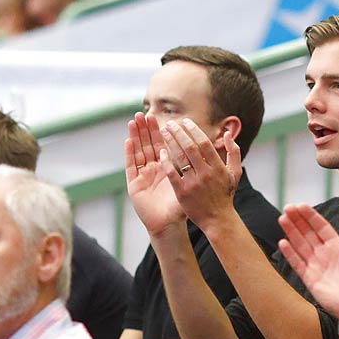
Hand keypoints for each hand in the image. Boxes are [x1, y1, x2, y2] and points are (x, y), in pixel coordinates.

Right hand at [124, 113, 185, 236]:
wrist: (168, 225)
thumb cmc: (179, 208)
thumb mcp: (190, 185)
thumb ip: (196, 171)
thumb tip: (210, 157)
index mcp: (166, 168)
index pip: (163, 145)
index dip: (161, 132)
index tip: (161, 117)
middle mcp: (153, 169)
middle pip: (148, 145)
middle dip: (146, 130)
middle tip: (144, 113)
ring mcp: (142, 176)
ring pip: (138, 151)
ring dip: (136, 136)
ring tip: (134, 120)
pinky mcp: (134, 184)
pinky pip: (131, 166)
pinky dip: (129, 153)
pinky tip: (128, 140)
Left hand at [160, 118, 241, 232]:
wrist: (217, 219)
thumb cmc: (225, 194)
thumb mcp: (235, 173)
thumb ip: (233, 152)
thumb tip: (227, 134)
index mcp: (218, 167)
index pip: (204, 143)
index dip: (193, 130)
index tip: (184, 121)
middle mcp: (206, 173)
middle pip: (190, 147)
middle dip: (178, 133)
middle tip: (169, 123)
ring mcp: (194, 183)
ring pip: (180, 158)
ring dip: (170, 142)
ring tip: (162, 132)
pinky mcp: (182, 193)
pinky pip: (172, 173)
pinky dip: (166, 161)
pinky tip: (161, 152)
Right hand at [275, 207, 338, 333]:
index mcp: (336, 246)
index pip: (321, 227)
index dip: (311, 216)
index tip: (301, 205)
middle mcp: (324, 254)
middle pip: (308, 233)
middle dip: (297, 220)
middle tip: (287, 207)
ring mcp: (316, 266)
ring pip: (300, 245)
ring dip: (291, 232)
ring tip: (282, 219)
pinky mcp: (310, 279)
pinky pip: (298, 264)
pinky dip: (290, 254)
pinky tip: (283, 242)